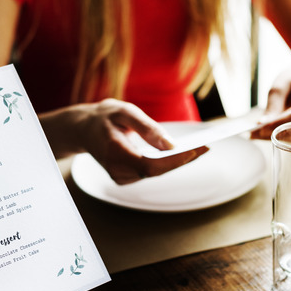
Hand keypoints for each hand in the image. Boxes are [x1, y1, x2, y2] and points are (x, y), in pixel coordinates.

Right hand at [50, 99, 207, 183]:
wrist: (83, 129)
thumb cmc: (105, 117)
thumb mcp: (124, 112)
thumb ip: (147, 128)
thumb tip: (171, 145)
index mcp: (114, 153)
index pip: (150, 165)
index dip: (174, 160)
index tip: (196, 150)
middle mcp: (117, 170)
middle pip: (157, 171)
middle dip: (182, 159)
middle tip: (207, 146)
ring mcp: (120, 177)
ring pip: (156, 173)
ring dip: (178, 161)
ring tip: (201, 148)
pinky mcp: (126, 178)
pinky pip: (152, 171)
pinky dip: (168, 163)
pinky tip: (183, 152)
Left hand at [251, 61, 290, 139]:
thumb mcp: (280, 85)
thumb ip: (273, 104)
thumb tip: (263, 124)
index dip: (281, 122)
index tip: (261, 128)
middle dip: (276, 132)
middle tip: (254, 133)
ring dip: (277, 137)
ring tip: (257, 133)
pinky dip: (281, 138)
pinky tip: (268, 133)